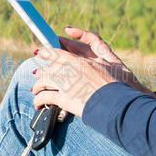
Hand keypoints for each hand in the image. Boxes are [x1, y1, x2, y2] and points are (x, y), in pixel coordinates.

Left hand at [31, 27, 155, 116]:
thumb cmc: (119, 84)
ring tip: (35, 89)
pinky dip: (39, 100)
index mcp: (81, 61)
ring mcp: (66, 84)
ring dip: (38, 85)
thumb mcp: (112, 63)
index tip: (39, 52)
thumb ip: (99, 52)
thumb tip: (90, 53)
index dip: (46, 52)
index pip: (57, 53)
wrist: (119, 103)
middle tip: (37, 73)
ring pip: (44, 80)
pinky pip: (45, 97)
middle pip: (49, 67)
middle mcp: (71, 70)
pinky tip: (37, 103)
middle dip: (41, 70)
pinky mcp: (65, 99)